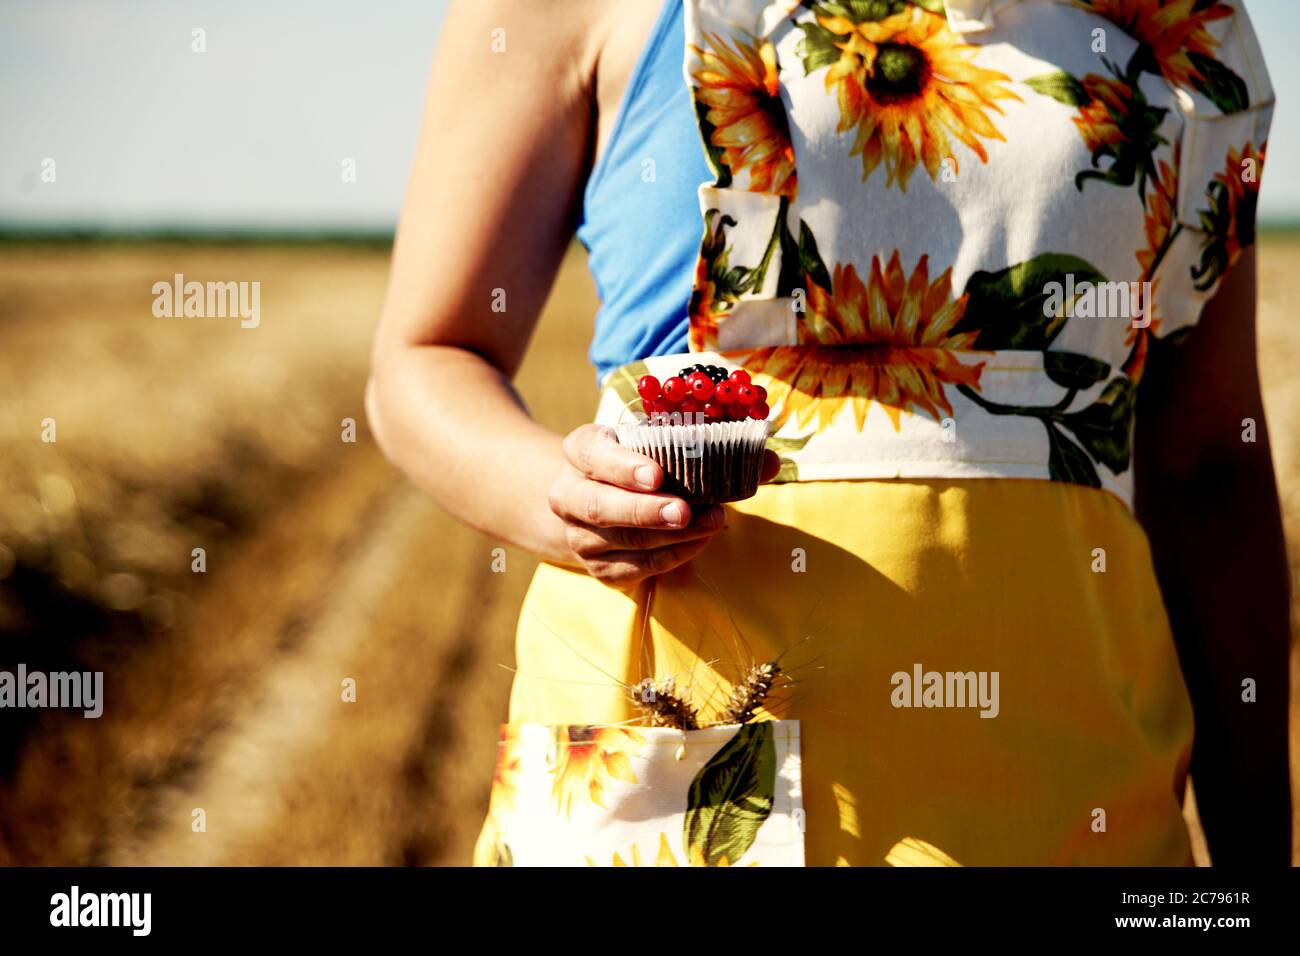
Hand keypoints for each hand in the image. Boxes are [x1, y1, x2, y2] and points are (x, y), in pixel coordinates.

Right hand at [547, 424, 777, 587]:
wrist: (596, 502)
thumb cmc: (639, 465)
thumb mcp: (660, 444)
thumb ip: (713, 447)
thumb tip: (769, 461)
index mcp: (581, 451)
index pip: (591, 453)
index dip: (622, 465)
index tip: (657, 474)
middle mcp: (568, 494)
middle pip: (598, 506)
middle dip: (645, 510)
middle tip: (685, 510)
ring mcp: (580, 536)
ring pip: (621, 540)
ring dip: (670, 535)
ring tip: (712, 522)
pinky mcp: (598, 569)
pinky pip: (634, 568)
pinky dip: (670, 557)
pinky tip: (698, 542)